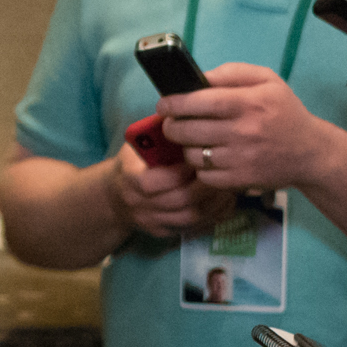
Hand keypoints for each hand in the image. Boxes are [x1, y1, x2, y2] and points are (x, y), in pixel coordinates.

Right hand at [108, 135, 234, 236]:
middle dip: (205, 186)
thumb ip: (159, 135)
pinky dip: (214, 216)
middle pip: (179, 201)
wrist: (116, 198)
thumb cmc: (134, 163)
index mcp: (129, 179)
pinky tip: (225, 202)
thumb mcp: (138, 144)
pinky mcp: (165, 233)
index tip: (198, 158)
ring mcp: (152, 222)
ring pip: (190, 218)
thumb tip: (187, 112)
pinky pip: (195, 228)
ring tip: (230, 186)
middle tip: (224, 171)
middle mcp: (139, 205)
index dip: (180, 172)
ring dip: (214, 202)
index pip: (154, 182)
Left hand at [157, 65, 335, 191]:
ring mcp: (243, 159)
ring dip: (185, 148)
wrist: (310, 152)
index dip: (175, 103)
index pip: (201, 102)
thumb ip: (232, 73)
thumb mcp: (267, 80)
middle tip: (171, 123)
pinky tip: (207, 158)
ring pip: (193, 155)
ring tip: (192, 141)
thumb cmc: (284, 112)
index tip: (163, 104)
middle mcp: (246, 131)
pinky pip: (205, 176)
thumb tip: (199, 78)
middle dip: (171, 127)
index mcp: (250, 102)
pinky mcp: (241, 180)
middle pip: (190, 130)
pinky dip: (200, 168)